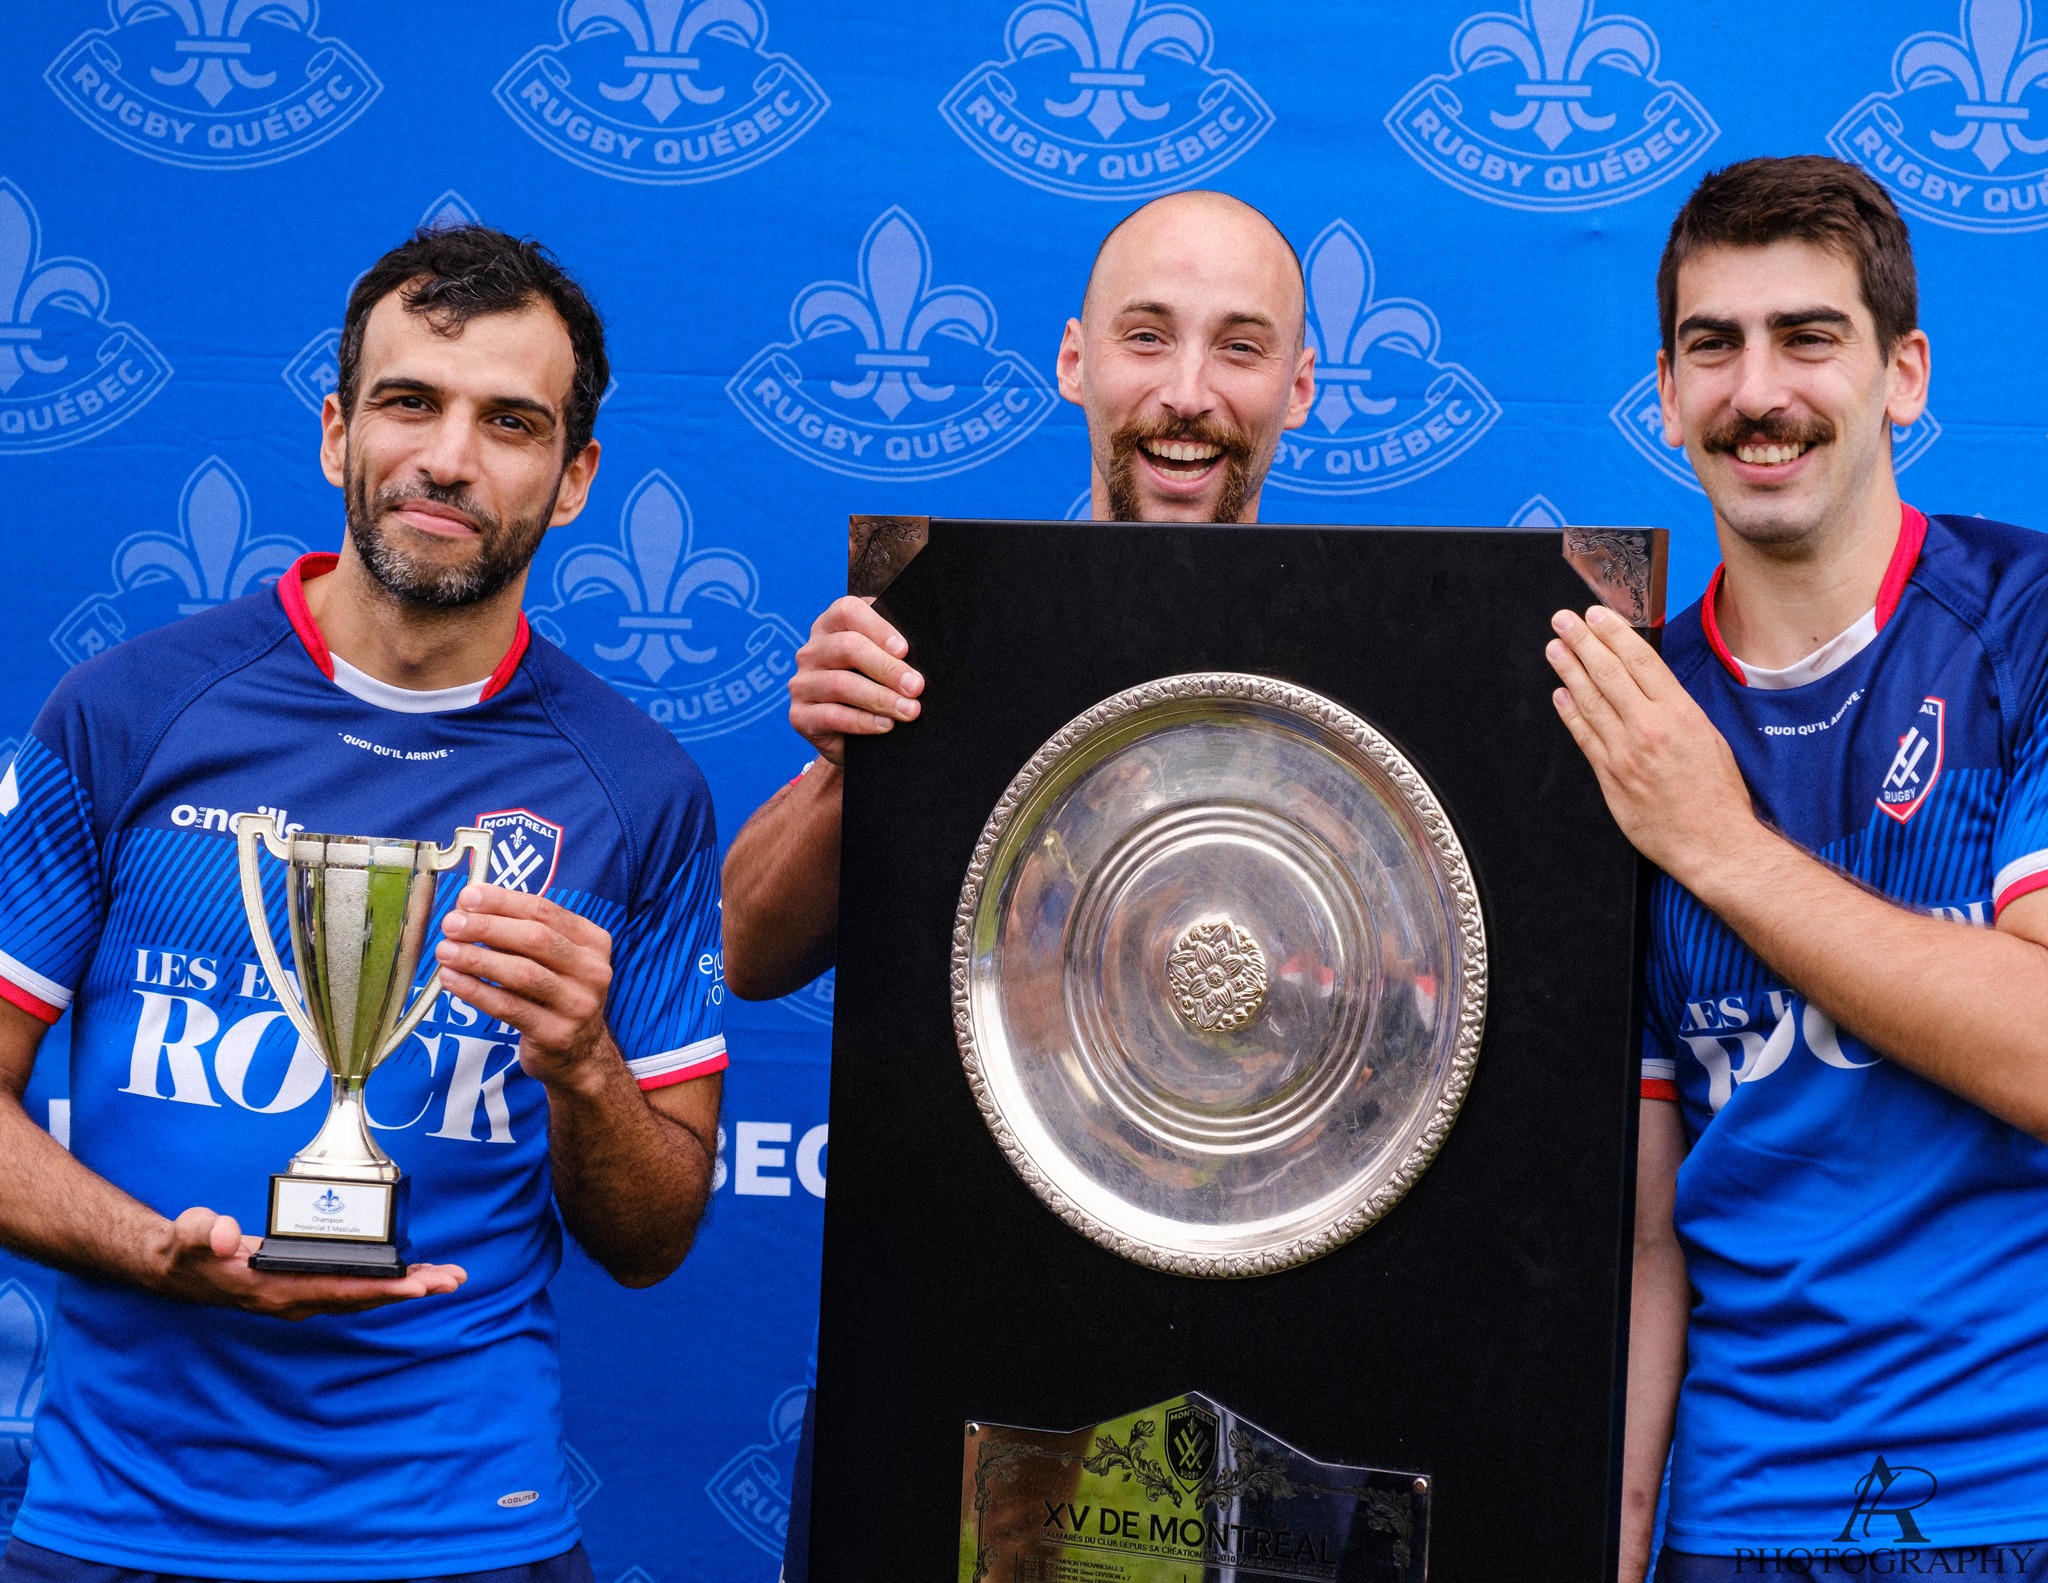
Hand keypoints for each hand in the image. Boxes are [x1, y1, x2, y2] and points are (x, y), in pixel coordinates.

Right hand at [153, 1207, 464, 1320]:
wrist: (179, 1266)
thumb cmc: (188, 1250)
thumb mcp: (188, 1236)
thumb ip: (203, 1232)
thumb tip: (224, 1233)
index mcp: (274, 1290)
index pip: (337, 1291)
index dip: (379, 1289)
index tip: (417, 1285)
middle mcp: (294, 1298)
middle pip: (362, 1297)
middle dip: (409, 1289)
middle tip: (452, 1280)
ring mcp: (302, 1294)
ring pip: (363, 1294)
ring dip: (406, 1286)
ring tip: (449, 1277)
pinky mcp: (306, 1284)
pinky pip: (355, 1286)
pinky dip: (388, 1280)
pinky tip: (415, 1273)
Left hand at [435, 884, 615, 1093]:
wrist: (580, 1053)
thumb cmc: (556, 995)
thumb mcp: (554, 959)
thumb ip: (522, 933)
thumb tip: (469, 908)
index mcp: (593, 941)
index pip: (544, 911)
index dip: (503, 902)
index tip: (467, 897)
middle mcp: (593, 970)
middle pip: (535, 939)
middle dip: (488, 928)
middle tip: (451, 924)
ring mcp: (578, 1004)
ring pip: (522, 974)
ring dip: (478, 960)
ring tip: (445, 951)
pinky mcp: (556, 1034)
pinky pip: (509, 1008)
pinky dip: (476, 991)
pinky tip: (452, 980)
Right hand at [788, 595, 922, 765]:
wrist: (855, 738)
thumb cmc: (876, 688)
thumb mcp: (885, 663)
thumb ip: (896, 650)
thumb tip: (926, 650)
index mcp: (830, 626)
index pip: (848, 611)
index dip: (878, 627)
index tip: (904, 649)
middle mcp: (811, 651)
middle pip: (847, 647)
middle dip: (887, 667)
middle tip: (916, 686)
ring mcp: (802, 683)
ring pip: (841, 684)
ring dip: (880, 698)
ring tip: (909, 710)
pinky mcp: (800, 716)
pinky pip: (832, 716)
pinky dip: (863, 721)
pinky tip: (887, 725)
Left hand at [1545, 604, 1765, 890]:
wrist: (1714, 843)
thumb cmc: (1718, 795)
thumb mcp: (1710, 737)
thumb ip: (1677, 709)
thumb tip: (1651, 684)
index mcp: (1680, 714)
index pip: (1640, 661)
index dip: (1613, 634)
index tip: (1596, 616)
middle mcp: (1649, 728)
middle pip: (1608, 674)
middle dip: (1582, 642)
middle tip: (1563, 621)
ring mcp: (1625, 753)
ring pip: (1590, 701)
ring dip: (1569, 671)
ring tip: (1555, 649)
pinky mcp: (1610, 777)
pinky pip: (1584, 737)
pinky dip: (1570, 713)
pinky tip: (1561, 694)